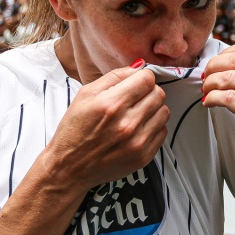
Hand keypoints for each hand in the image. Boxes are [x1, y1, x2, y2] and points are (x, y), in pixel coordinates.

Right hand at [45, 63, 168, 191]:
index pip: (147, 79)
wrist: (69, 167)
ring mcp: (138, 142)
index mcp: (112, 104)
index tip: (136, 83)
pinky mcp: (144, 157)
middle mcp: (127, 123)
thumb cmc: (74, 130)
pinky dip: (153, 127)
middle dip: (148, 92)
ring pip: (164, 112)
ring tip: (136, 114)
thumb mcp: (86, 95)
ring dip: (153, 109)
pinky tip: (137, 129)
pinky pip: (163, 132)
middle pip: (158, 94)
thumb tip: (139, 66)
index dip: (142, 77)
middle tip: (135, 98)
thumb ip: (114, 77)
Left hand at [202, 39, 234, 180]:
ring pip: (231, 77)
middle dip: (214, 66)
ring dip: (210, 83)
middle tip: (206, 78)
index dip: (225, 53)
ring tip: (206, 91)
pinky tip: (209, 102)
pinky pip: (228, 98)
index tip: (215, 66)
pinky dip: (212, 98)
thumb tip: (220, 58)